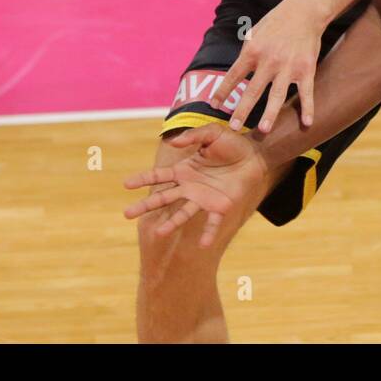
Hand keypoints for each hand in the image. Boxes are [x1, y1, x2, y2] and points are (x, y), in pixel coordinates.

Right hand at [122, 125, 269, 246]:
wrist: (255, 156)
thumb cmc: (232, 144)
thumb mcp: (213, 133)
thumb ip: (194, 135)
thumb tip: (173, 142)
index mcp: (184, 171)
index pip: (158, 176)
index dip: (142, 179)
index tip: (125, 184)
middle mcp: (189, 188)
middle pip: (163, 198)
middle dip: (145, 206)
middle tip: (126, 214)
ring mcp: (203, 199)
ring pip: (183, 213)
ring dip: (172, 223)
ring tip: (159, 233)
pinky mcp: (220, 207)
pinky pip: (213, 223)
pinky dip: (208, 234)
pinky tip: (203, 246)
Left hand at [209, 0, 326, 132]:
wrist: (304, 12)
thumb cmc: (276, 22)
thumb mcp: (254, 33)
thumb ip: (246, 54)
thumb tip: (236, 74)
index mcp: (253, 51)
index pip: (233, 76)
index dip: (222, 92)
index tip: (213, 106)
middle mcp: (269, 60)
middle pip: (253, 90)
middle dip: (242, 110)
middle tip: (233, 128)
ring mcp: (289, 66)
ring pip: (278, 95)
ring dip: (270, 114)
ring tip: (263, 130)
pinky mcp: (307, 69)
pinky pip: (307, 92)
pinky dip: (308, 108)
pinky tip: (307, 123)